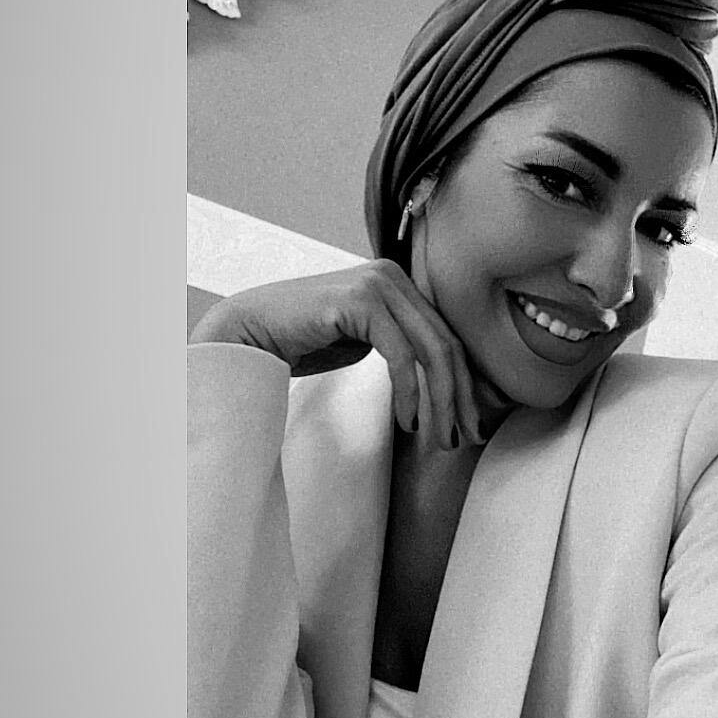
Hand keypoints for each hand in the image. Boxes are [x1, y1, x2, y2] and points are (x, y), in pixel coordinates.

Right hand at [189, 264, 483, 446]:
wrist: (247, 332)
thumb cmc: (302, 341)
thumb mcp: (363, 342)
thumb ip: (400, 347)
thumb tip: (444, 383)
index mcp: (399, 282)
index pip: (447, 336)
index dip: (465, 384)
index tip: (470, 425)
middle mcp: (393, 276)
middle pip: (447, 344)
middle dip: (461, 398)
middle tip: (465, 439)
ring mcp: (378, 284)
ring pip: (431, 351)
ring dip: (440, 403)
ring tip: (437, 441)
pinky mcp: (360, 301)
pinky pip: (401, 355)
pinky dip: (409, 393)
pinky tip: (407, 422)